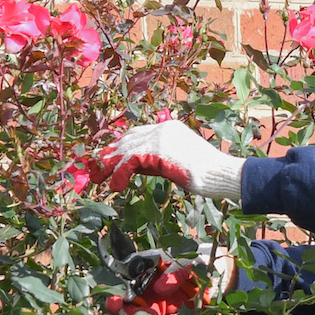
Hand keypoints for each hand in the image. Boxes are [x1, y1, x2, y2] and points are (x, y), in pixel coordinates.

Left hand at [105, 120, 244, 201]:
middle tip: (96, 169)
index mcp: (168, 128)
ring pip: (125, 150)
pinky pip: (130, 162)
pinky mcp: (157, 151)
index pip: (136, 134)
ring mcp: (159, 138)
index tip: (108, 158)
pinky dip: (119, 174)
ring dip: (110, 165)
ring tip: (99, 179)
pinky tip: (115, 186)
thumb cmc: (204, 173)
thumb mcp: (175, 163)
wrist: (218, 173)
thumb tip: (132, 167)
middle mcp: (162, 128)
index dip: (120, 146)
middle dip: (110, 155)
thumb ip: (155, 161)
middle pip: (127, 139)